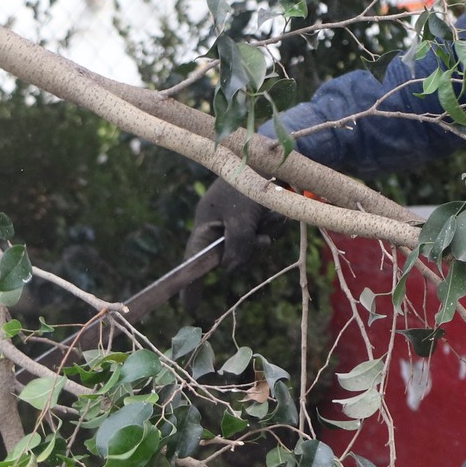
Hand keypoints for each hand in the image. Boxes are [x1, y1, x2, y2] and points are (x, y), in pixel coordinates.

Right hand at [182, 177, 275, 309]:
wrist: (272, 157)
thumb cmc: (249, 182)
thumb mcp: (241, 215)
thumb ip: (237, 245)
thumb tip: (232, 268)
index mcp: (206, 223)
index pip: (194, 259)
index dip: (190, 284)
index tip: (189, 308)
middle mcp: (221, 226)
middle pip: (233, 257)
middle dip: (251, 248)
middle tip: (260, 236)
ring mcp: (241, 223)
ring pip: (256, 245)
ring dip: (267, 232)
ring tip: (269, 212)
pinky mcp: (258, 218)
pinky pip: (269, 233)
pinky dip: (276, 225)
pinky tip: (276, 209)